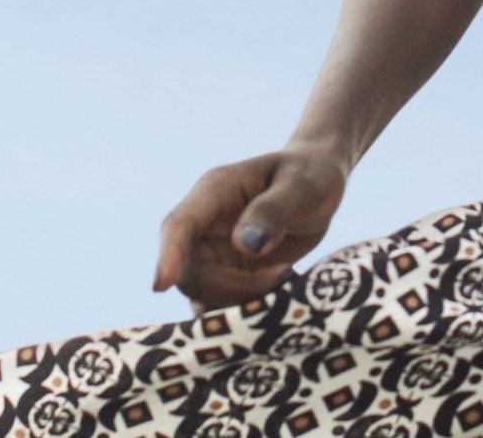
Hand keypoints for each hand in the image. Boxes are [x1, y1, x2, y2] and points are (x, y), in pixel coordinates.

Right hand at [153, 145, 346, 313]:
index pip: (179, 225)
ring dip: (239, 299)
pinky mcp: (226, 275)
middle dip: (228, 286)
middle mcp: (204, 224)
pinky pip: (221, 303)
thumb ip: (274, 210)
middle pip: (189, 272)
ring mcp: (212, 252)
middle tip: (278, 275)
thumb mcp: (301, 186)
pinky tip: (278, 291)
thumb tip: (245, 244)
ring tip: (282, 278)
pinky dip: (246, 308)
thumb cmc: (311, 174)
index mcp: (215, 191)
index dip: (167, 255)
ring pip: (204, 294)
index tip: (161, 286)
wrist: (321, 183)